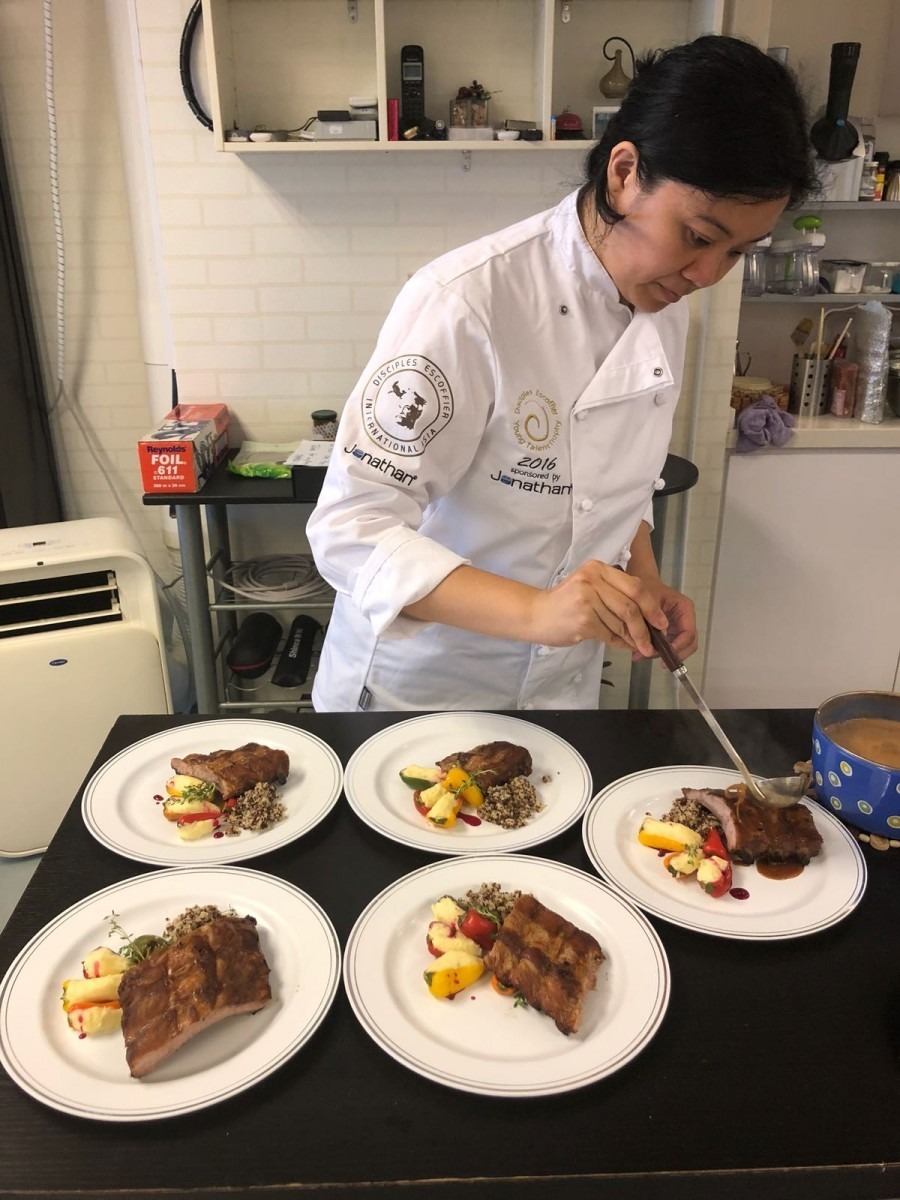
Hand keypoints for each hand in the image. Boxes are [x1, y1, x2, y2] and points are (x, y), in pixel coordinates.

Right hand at [529, 560, 669, 656]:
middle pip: (631, 606)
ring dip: (633, 638)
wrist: (535, 614)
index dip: (652, 606)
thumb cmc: (565, 603)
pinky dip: (619, 643)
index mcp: (597, 568)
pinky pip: (609, 634)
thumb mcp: (589, 587)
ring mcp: (586, 600)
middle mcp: (592, 580)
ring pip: (621, 623)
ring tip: (638, 646)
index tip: (661, 622)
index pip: (635, 586)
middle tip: (653, 641)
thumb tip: (648, 616)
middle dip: (646, 628)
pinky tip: (621, 646)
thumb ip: (615, 594)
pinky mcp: (583, 620)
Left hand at [630, 579, 696, 662]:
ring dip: (664, 655)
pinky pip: (668, 646)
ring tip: (643, 656)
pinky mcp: (670, 632)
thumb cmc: (643, 588)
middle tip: (657, 661)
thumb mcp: (646, 601)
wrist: (637, 585)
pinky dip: (657, 652)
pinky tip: (641, 653)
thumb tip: (655, 643)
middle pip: (688, 644)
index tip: (665, 655)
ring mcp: (678, 627)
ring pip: (679, 648)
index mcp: (684, 609)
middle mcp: (685, 619)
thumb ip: (651, 620)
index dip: (679, 646)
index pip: (689, 633)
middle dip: (674, 654)